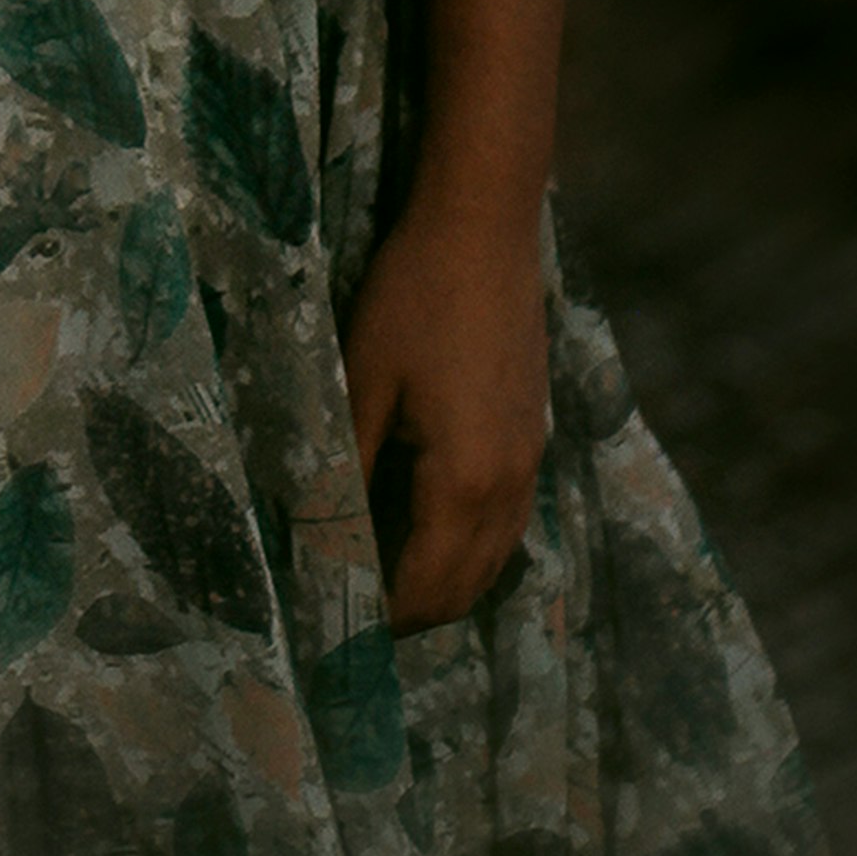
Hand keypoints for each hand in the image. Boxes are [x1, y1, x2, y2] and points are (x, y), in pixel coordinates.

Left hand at [339, 199, 549, 632]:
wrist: (484, 223)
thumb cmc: (413, 296)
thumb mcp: (362, 380)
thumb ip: (348, 467)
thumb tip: (323, 537)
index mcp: (464, 481)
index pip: (424, 588)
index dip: (382, 619)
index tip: (337, 632)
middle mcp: (510, 484)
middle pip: (466, 587)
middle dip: (414, 613)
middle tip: (355, 616)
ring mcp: (530, 458)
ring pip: (494, 558)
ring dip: (446, 582)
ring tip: (386, 580)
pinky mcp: (533, 430)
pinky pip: (508, 520)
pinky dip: (472, 545)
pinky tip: (430, 524)